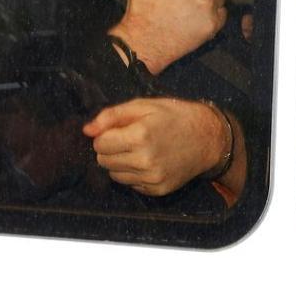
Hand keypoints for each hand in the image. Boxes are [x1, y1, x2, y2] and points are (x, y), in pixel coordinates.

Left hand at [82, 98, 228, 195]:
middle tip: (128, 138)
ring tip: (138, 149)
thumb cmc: (174, 116)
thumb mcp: (143, 106)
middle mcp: (145, 161)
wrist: (208, 138)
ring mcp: (152, 178)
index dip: (105, 134)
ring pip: (114, 175)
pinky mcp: (158, 190)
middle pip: (104, 161)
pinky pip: (130, 184)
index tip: (118, 129)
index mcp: (139, 136)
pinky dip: (133, 174)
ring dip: (120, 162)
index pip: (99, 144)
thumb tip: (87, 130)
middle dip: (110, 149)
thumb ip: (112, 116)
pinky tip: (148, 161)